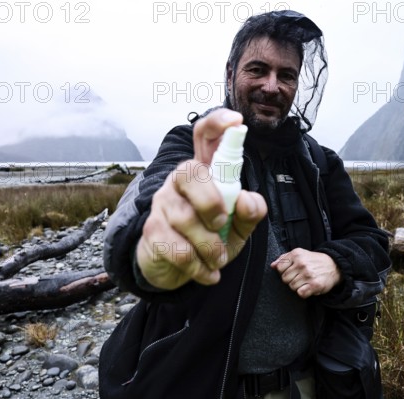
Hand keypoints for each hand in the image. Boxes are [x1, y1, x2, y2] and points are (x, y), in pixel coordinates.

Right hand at [136, 109, 266, 289]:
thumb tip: (246, 199)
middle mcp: (180, 181)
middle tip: (223, 223)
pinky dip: (199, 266)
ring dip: (210, 246)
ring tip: (219, 259)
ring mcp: (162, 203)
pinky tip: (208, 273)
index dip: (219, 124)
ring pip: (185, 217)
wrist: (177, 269)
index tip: (237, 122)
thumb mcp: (239, 227)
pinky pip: (177, 248)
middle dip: (212, 202)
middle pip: (190, 172)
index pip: (205, 136)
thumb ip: (251, 212)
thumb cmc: (210, 238)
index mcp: (205, 172)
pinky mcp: (151, 231)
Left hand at [271, 248, 340, 298]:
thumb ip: (284, 259)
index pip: (279, 268)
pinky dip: (303, 292)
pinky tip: (308, 287)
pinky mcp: (315, 285)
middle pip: (284, 279)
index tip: (292, 271)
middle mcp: (301, 263)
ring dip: (297, 286)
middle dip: (291, 280)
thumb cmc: (314, 261)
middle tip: (300, 277)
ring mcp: (308, 274)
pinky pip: (300, 293)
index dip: (284, 271)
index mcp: (296, 254)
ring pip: (291, 287)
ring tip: (305, 281)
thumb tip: (273, 265)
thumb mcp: (299, 254)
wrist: (334, 265)